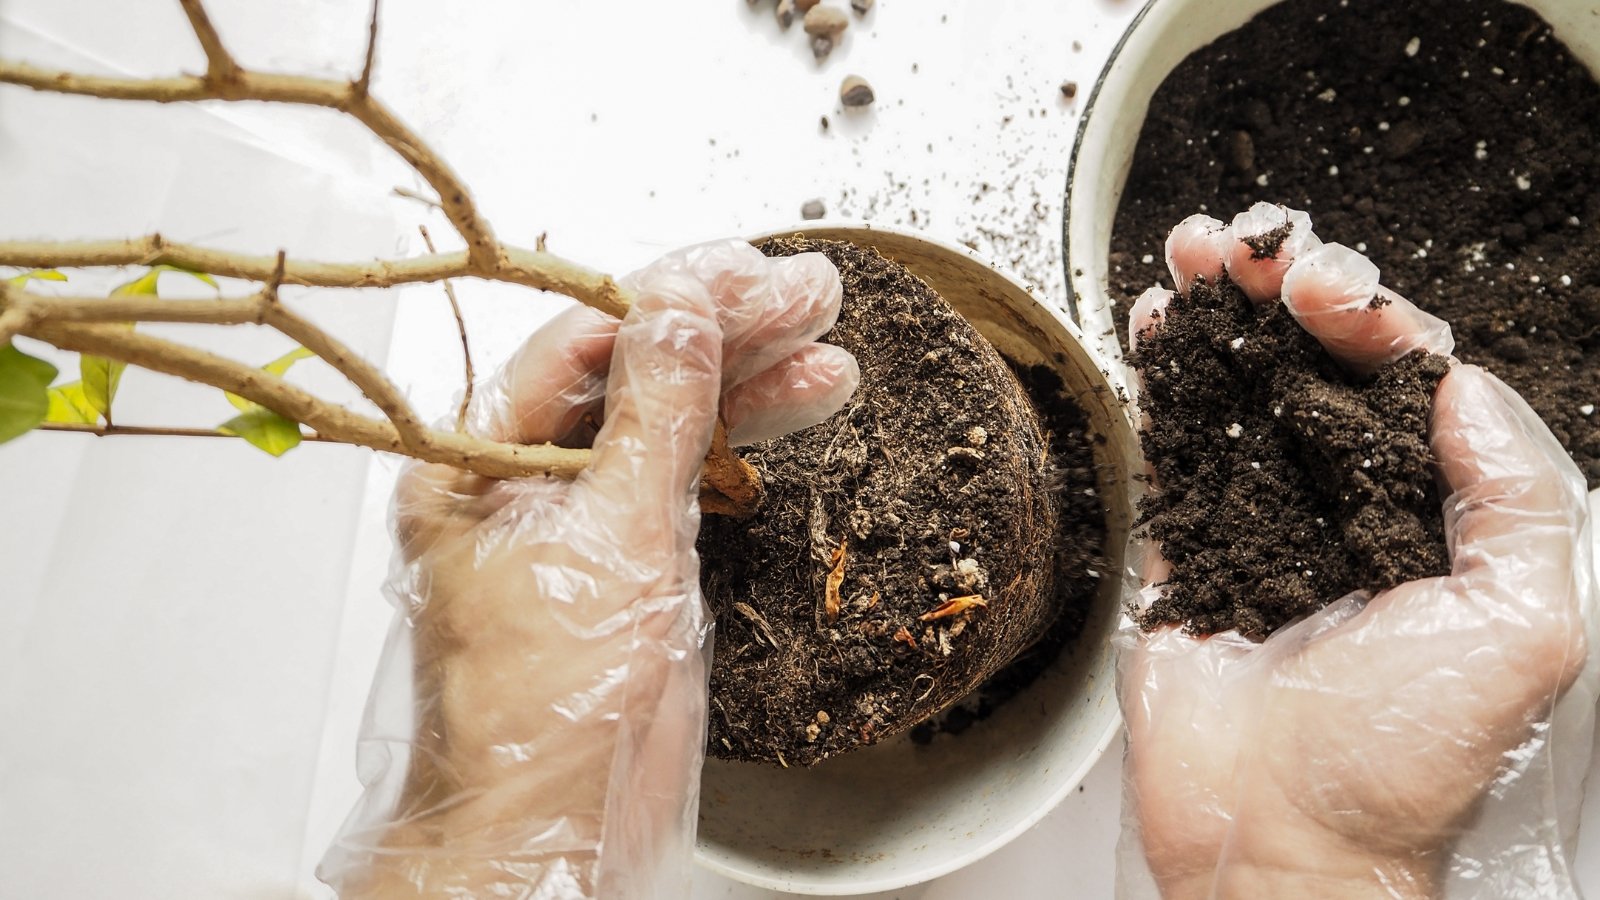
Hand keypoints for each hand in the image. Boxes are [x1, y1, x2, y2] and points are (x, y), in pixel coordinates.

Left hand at [319, 240, 858, 897]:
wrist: (548, 837)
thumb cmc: (540, 720)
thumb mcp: (611, 544)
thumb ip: (654, 420)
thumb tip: (679, 312)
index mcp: (471, 464)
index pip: (579, 342)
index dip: (671, 297)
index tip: (749, 271)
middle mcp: (516, 481)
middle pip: (630, 372)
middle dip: (725, 331)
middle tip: (807, 293)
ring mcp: (574, 520)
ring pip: (666, 421)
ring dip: (747, 381)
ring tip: (824, 345)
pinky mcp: (622, 561)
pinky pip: (683, 476)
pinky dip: (741, 442)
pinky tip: (794, 405)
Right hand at [1122, 205, 1591, 898]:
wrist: (1278, 842)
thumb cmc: (1401, 763)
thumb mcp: (1524, 628)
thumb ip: (1519, 498)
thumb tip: (1463, 388)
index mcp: (1435, 514)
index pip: (1407, 375)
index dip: (1370, 312)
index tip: (1329, 292)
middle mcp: (1346, 502)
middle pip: (1315, 359)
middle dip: (1284, 285)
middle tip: (1249, 250)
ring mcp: (1258, 517)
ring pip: (1240, 383)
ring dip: (1219, 308)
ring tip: (1193, 255)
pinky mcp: (1183, 545)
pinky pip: (1172, 442)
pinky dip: (1161, 376)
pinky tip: (1154, 323)